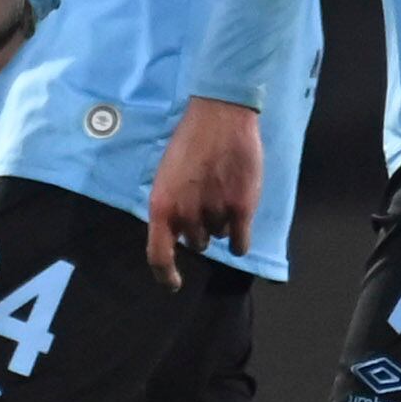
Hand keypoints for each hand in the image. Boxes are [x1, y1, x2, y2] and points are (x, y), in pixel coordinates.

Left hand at [142, 96, 267, 287]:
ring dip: (221, 223)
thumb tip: (174, 234)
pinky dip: (240, 239)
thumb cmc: (189, 144)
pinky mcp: (242, 209)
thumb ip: (170, 207)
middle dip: (200, 229)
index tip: (173, 284)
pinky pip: (240, 242)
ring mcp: (215, 212)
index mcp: (161, 206)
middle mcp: (185, 214)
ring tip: (221, 190)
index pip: (158, 255)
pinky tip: (240, 222)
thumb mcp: (166, 177)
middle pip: (196, 243)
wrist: (219, 117)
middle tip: (205, 199)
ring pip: (219, 237)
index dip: (165, 275)